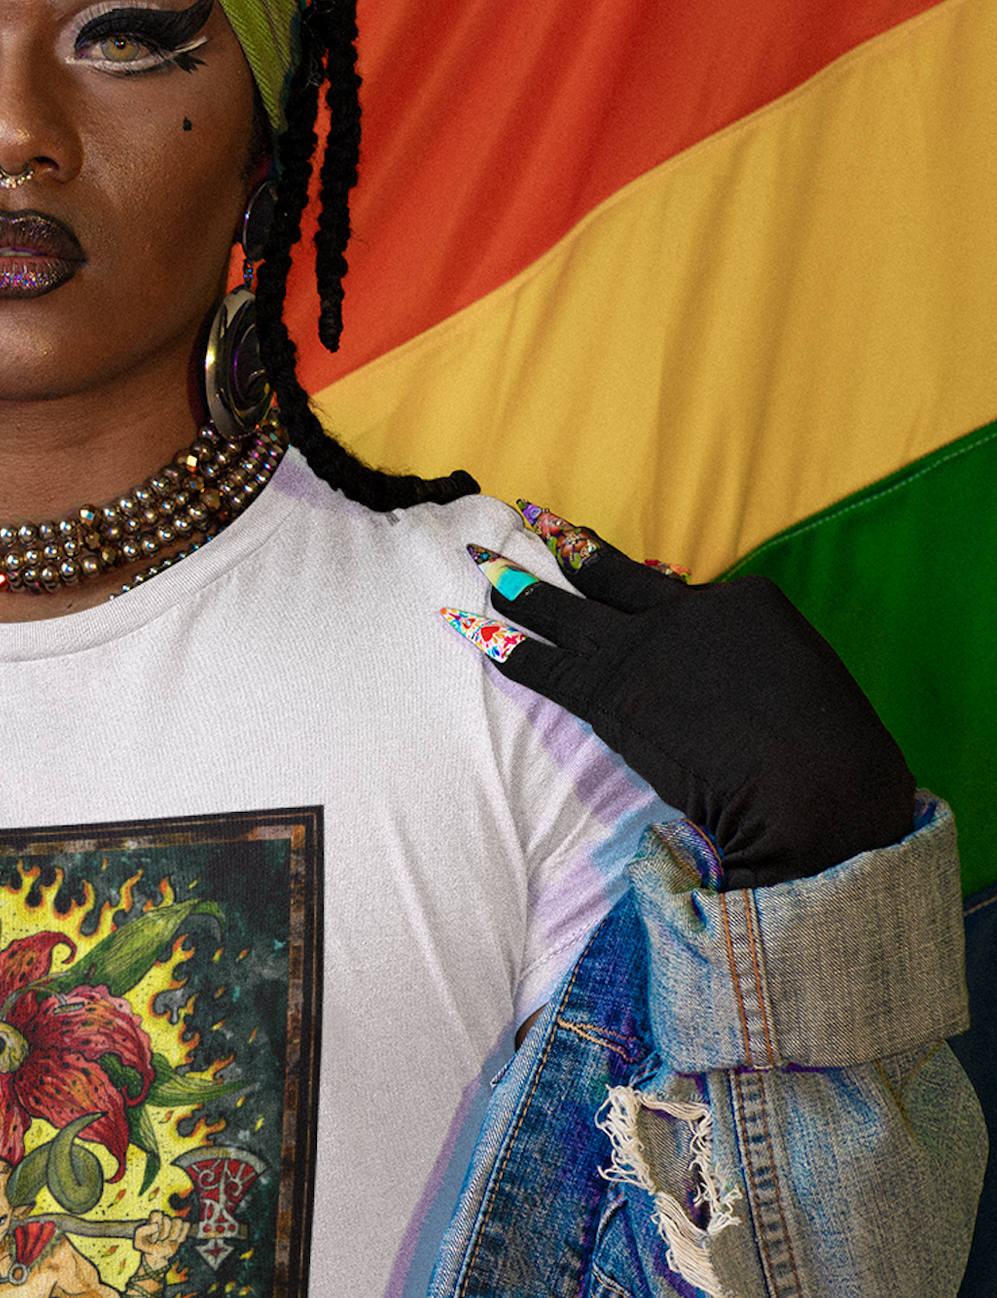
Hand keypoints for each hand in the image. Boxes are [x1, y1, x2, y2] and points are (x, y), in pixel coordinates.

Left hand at [133, 1213, 187, 1269]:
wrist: (156, 1258)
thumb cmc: (147, 1248)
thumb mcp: (138, 1242)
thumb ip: (142, 1231)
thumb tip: (156, 1225)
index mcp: (152, 1220)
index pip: (157, 1215)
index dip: (156, 1227)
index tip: (153, 1238)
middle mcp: (163, 1221)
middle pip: (167, 1219)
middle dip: (164, 1233)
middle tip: (160, 1241)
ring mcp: (172, 1225)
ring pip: (178, 1221)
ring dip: (174, 1233)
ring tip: (169, 1240)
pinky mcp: (181, 1231)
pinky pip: (186, 1225)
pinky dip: (183, 1234)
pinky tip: (177, 1241)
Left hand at [445, 508, 913, 888]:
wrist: (810, 781)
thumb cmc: (829, 753)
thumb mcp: (803, 685)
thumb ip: (754, 670)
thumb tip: (727, 688)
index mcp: (743, 602)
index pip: (675, 591)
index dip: (640, 584)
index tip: (610, 565)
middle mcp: (685, 611)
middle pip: (610, 574)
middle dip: (565, 544)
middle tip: (528, 517)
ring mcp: (642, 647)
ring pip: (564, 608)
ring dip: (516, 583)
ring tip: (479, 559)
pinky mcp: (608, 691)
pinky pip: (541, 663)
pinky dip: (500, 644)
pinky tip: (468, 627)